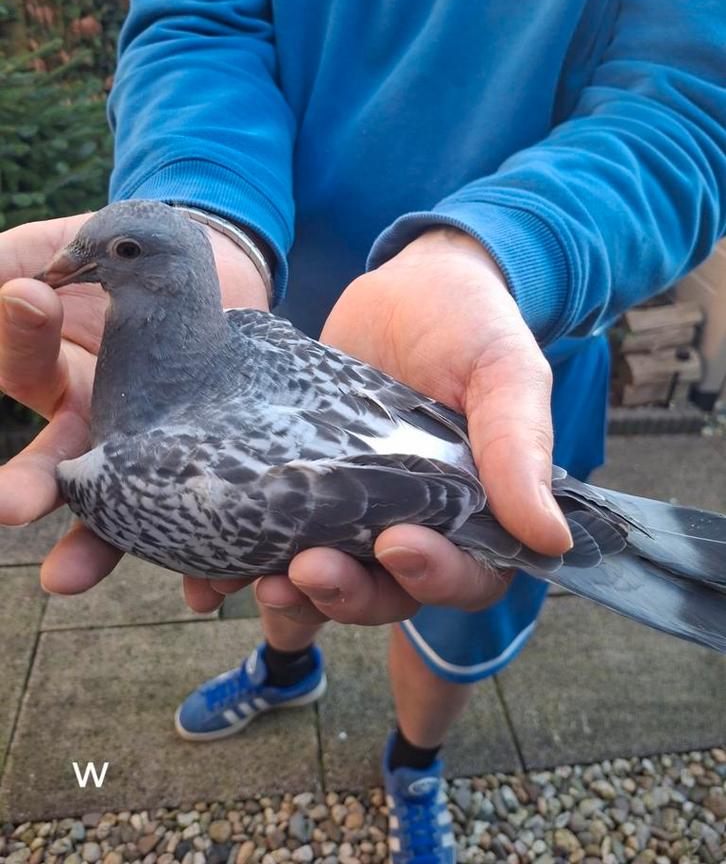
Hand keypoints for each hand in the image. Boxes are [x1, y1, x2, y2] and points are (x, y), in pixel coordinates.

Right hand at [0, 211, 267, 597]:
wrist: (195, 261)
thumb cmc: (110, 253)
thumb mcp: (53, 249)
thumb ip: (9, 263)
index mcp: (47, 375)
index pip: (20, 367)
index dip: (16, 340)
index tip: (23, 321)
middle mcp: (91, 421)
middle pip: (53, 467)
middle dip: (27, 487)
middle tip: (7, 507)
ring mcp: (144, 439)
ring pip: (119, 502)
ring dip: (96, 545)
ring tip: (66, 580)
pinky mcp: (199, 449)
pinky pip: (197, 500)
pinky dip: (199, 545)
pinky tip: (202, 586)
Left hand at [245, 226, 571, 626]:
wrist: (404, 282)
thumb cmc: (469, 322)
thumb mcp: (504, 371)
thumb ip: (519, 446)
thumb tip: (549, 537)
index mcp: (475, 511)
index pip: (466, 575)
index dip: (435, 576)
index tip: (399, 544)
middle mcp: (412, 522)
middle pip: (385, 592)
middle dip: (346, 593)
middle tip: (306, 569)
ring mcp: (349, 509)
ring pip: (323, 580)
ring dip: (289, 594)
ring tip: (254, 580)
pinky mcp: (297, 485)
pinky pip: (270, 540)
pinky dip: (238, 563)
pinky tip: (205, 574)